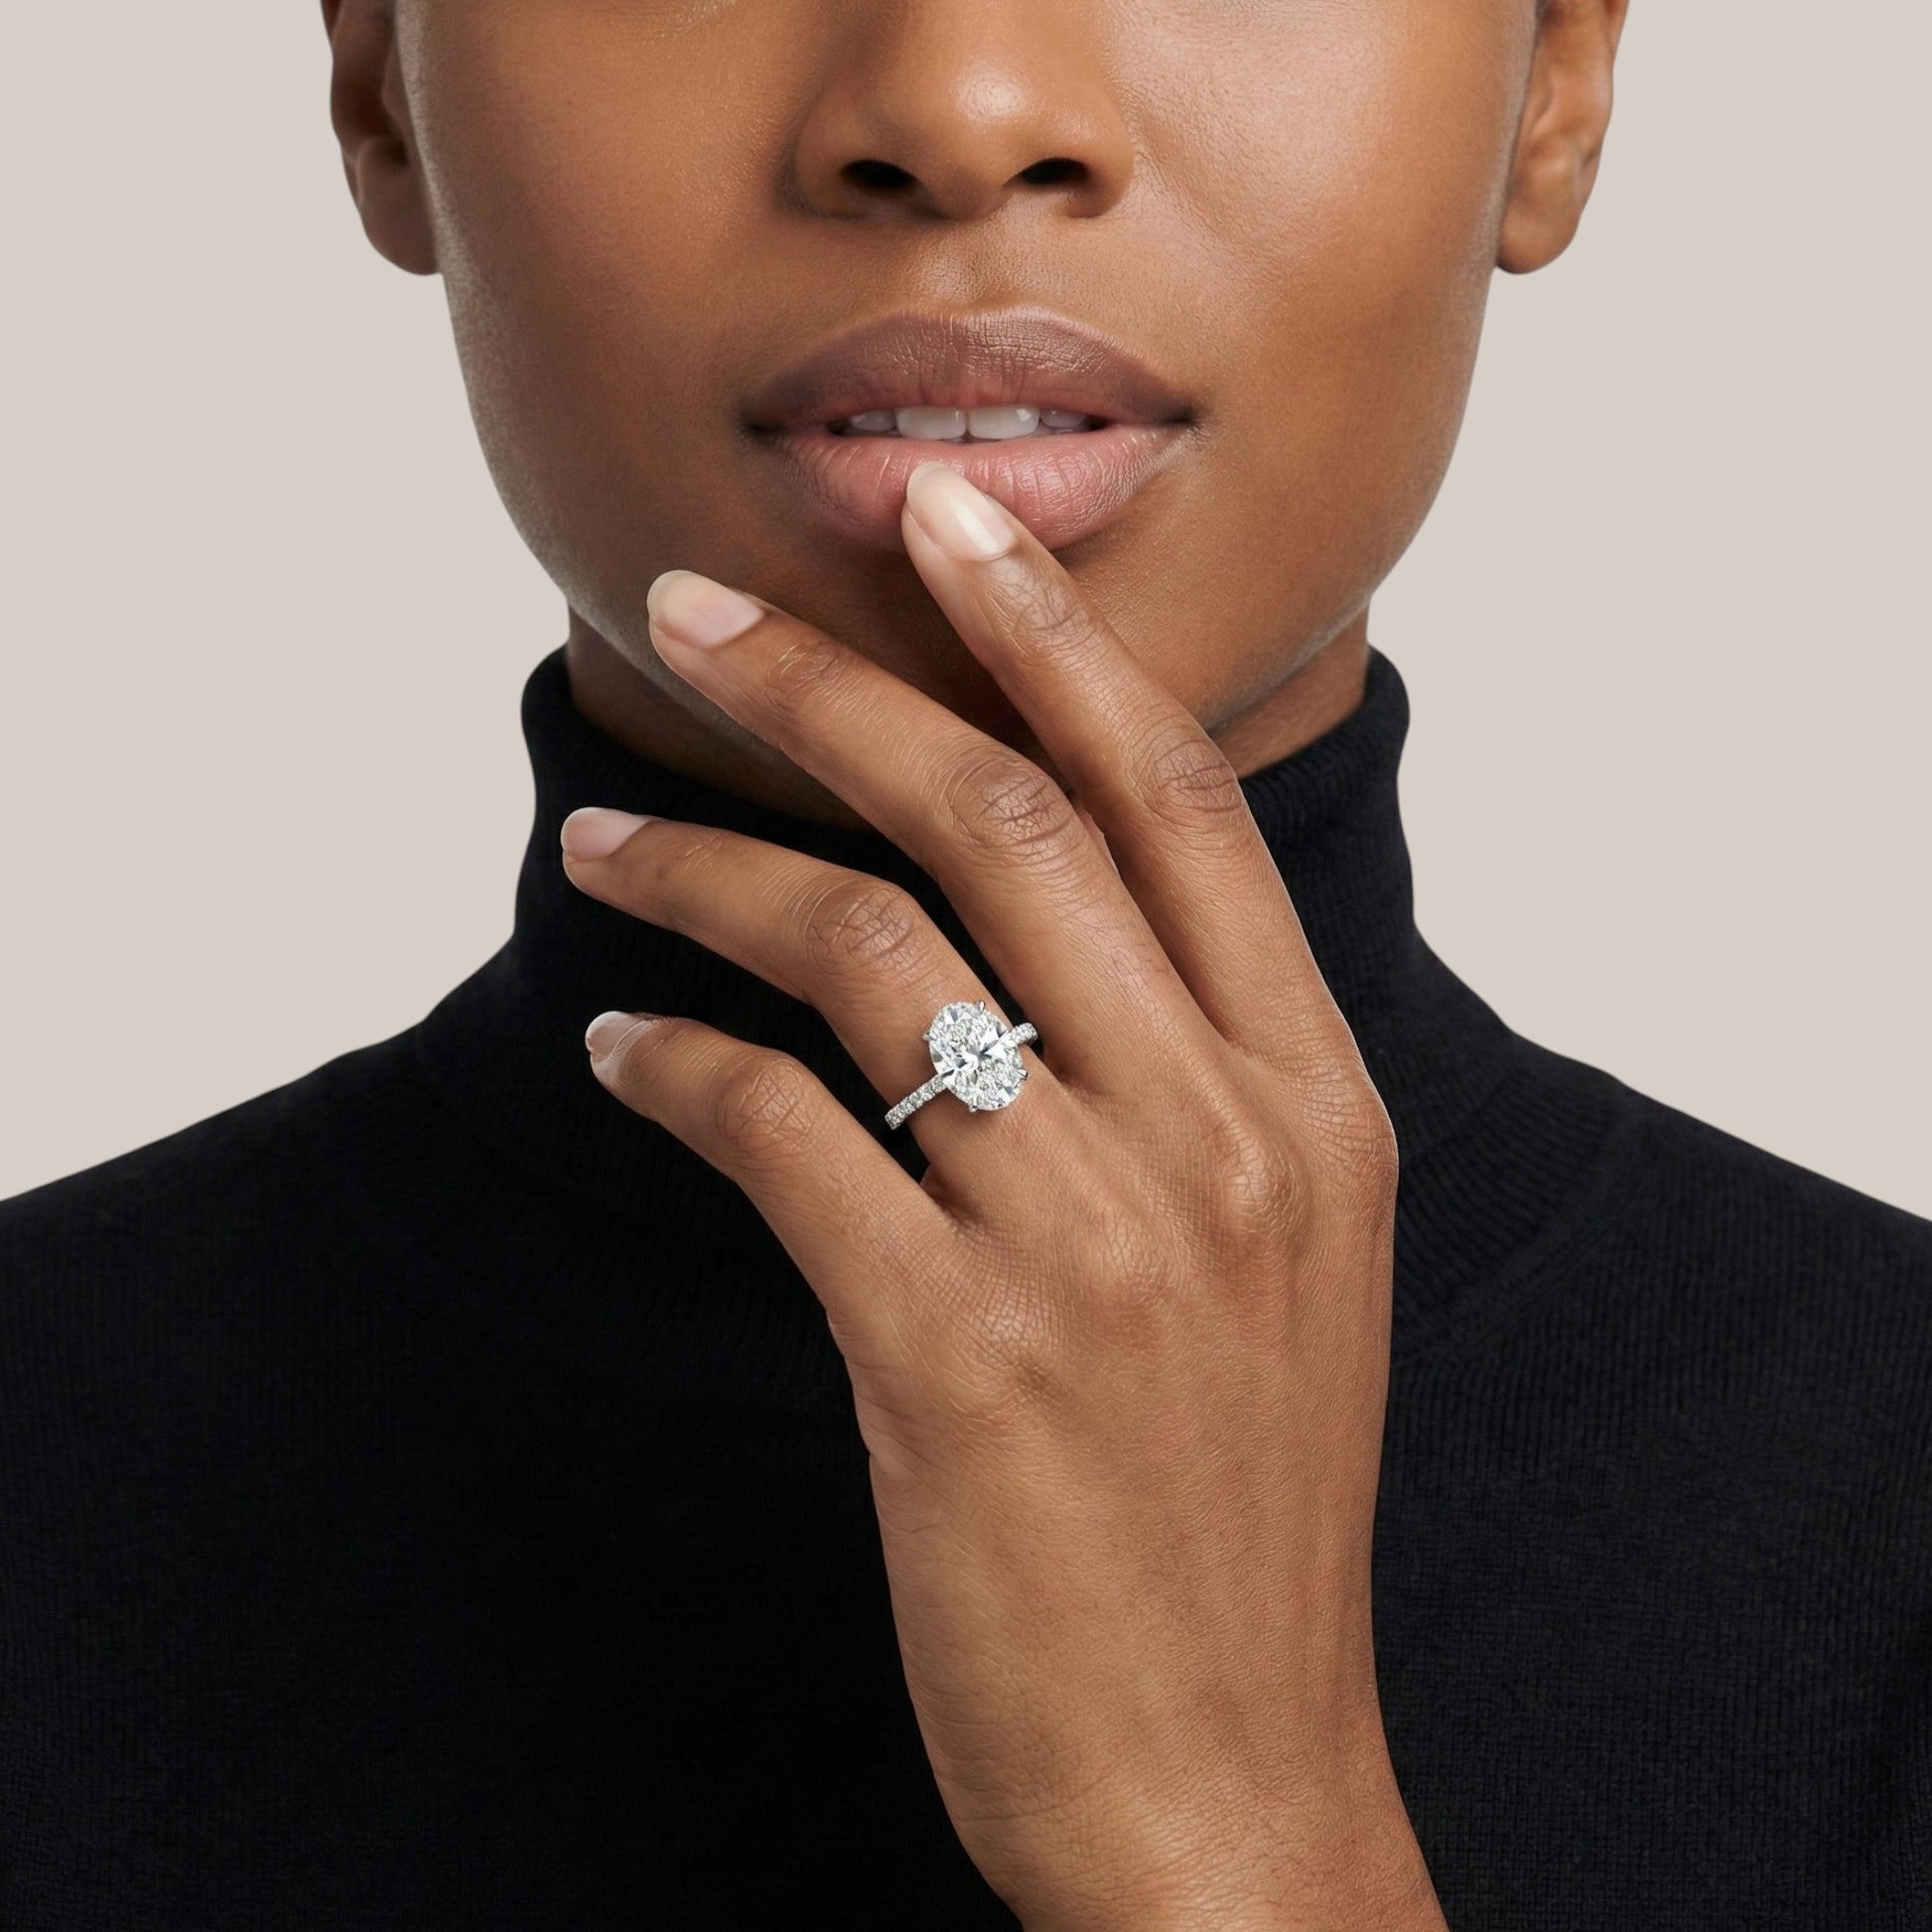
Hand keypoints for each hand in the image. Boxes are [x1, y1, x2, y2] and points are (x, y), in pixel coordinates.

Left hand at [558, 461, 1444, 1931]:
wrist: (1229, 1778)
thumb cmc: (1238, 1509)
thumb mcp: (1282, 1261)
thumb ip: (1190, 1084)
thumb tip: (1025, 932)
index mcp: (1313, 1099)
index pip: (1174, 800)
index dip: (1051, 635)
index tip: (947, 516)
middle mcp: (1220, 1138)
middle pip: (1003, 826)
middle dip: (834, 685)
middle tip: (693, 607)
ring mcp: (1093, 1243)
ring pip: (867, 951)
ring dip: (707, 870)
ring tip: (602, 838)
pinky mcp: (954, 1355)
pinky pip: (778, 1134)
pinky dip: (673, 1067)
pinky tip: (617, 1052)